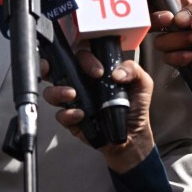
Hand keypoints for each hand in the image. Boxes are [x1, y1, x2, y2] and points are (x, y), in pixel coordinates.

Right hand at [42, 51, 153, 173]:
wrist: (133, 136)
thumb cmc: (135, 107)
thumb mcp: (142, 84)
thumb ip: (134, 70)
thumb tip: (117, 73)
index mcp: (94, 71)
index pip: (80, 55)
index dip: (86, 60)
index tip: (99, 72)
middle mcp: (80, 83)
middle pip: (56, 68)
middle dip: (49, 64)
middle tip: (60, 70)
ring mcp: (74, 101)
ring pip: (51, 91)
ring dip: (57, 91)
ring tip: (72, 94)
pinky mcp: (71, 120)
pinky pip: (60, 115)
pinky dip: (67, 114)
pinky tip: (81, 115)